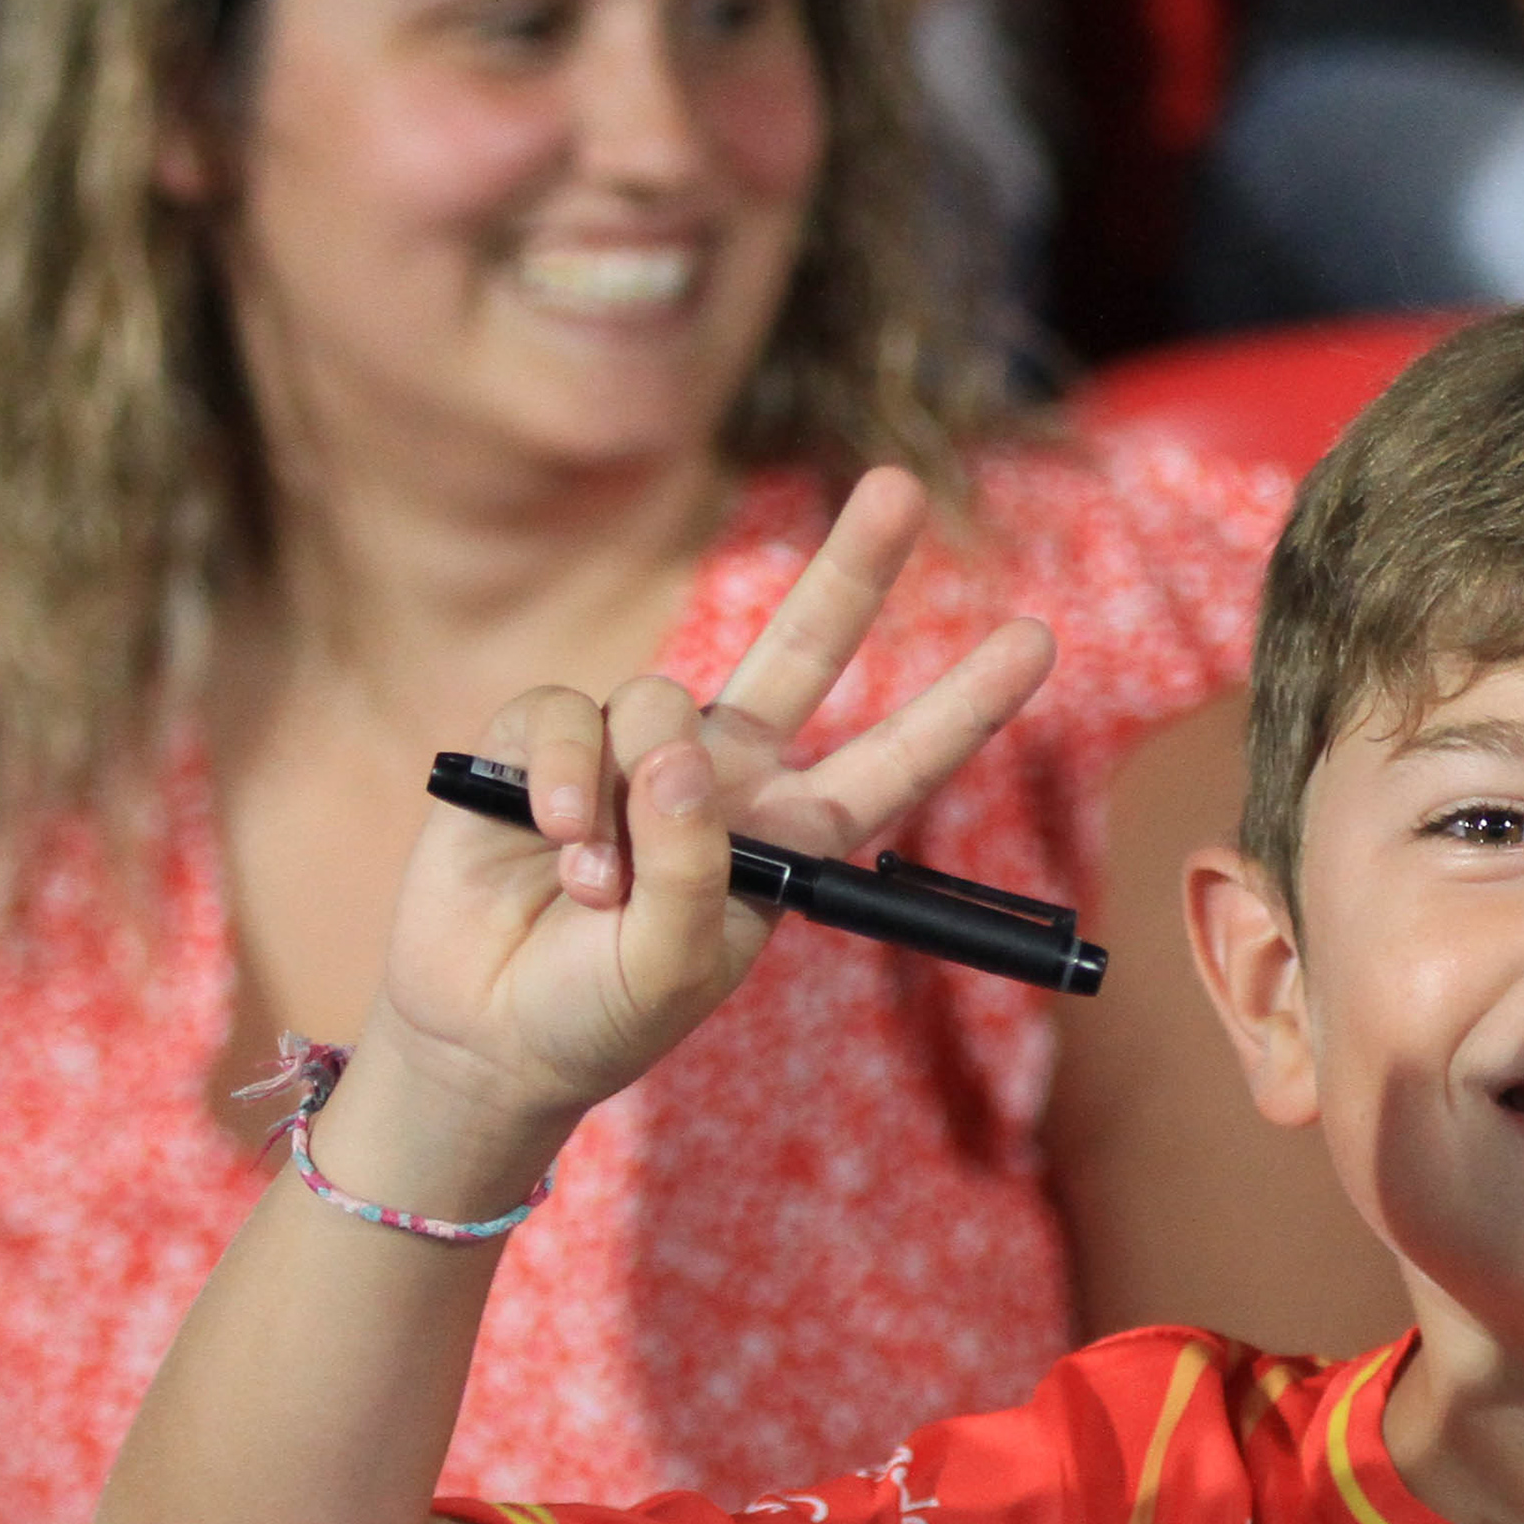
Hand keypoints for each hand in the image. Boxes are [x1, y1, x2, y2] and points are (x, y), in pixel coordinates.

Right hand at [366, 467, 1055, 1131]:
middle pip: (802, 648)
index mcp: (788, 835)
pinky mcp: (542, 740)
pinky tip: (550, 840)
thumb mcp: (674, 965)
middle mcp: (723, 775)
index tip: (1038, 638)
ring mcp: (634, 750)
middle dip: (852, 568)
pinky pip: (562, 715)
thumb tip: (679, 757)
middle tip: (898, 489)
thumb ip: (694, 867)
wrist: (485, 1034)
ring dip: (629, 793)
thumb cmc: (600, 1012)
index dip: (961, 704)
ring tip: (597, 888)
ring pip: (658, 701)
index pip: (893, 761)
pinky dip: (558, 777)